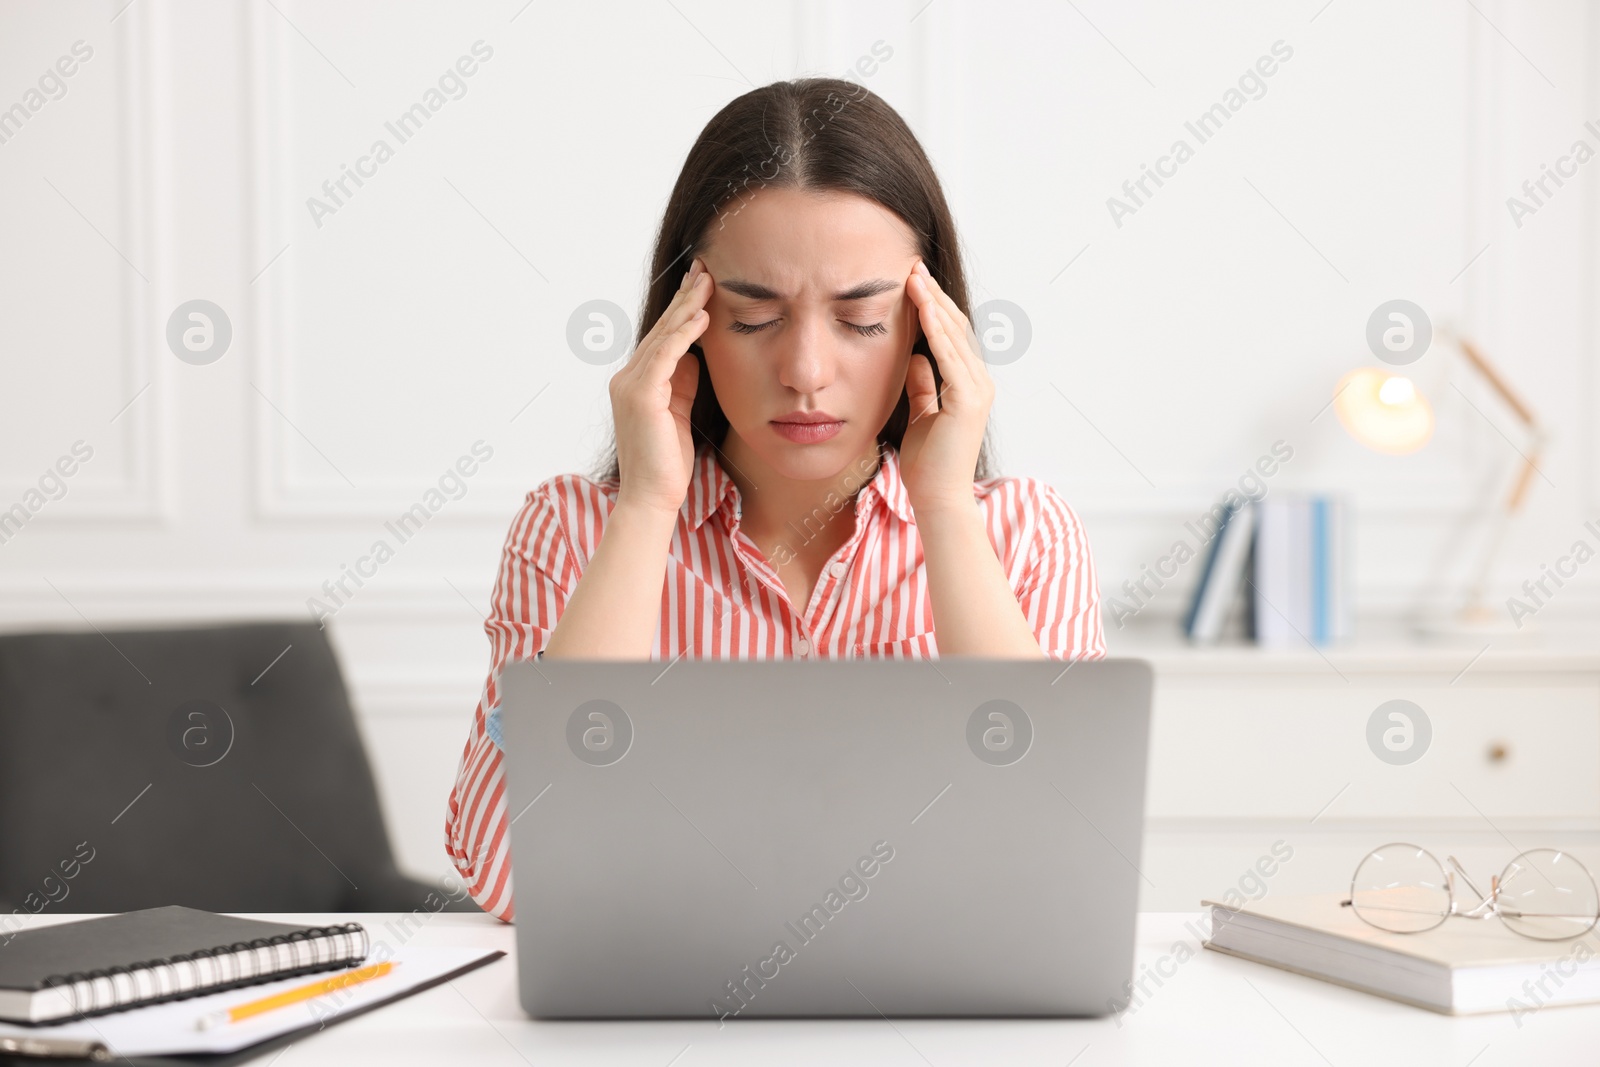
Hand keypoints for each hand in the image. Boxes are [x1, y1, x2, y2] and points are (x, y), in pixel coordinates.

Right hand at [609, 257, 711, 515]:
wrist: (652, 497)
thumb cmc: (668, 462)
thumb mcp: (679, 412)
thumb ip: (683, 382)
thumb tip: (696, 354)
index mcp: (637, 381)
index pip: (663, 336)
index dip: (683, 309)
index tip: (703, 283)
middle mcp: (627, 378)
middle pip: (662, 329)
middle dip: (686, 297)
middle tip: (706, 267)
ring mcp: (630, 385)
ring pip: (664, 336)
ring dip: (688, 307)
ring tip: (708, 282)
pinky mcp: (641, 396)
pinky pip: (665, 356)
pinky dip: (684, 335)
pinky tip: (702, 317)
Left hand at [899, 259, 993, 514]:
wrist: (937, 497)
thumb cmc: (928, 463)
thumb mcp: (921, 414)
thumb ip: (923, 386)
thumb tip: (915, 358)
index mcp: (967, 385)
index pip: (950, 336)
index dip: (933, 308)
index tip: (912, 283)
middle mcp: (978, 383)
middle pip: (955, 329)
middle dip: (934, 296)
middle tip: (913, 267)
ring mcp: (977, 390)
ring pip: (954, 337)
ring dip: (934, 305)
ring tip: (914, 277)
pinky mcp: (969, 400)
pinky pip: (950, 356)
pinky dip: (936, 330)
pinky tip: (922, 308)